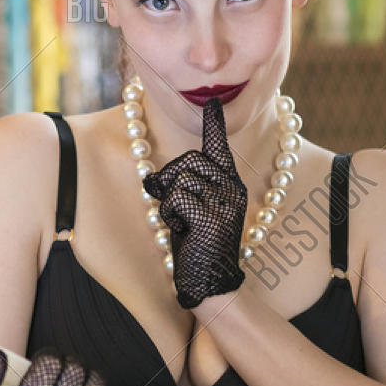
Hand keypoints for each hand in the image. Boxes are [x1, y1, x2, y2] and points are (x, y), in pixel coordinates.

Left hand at [142, 95, 247, 309]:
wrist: (212, 285)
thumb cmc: (197, 246)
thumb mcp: (192, 210)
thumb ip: (183, 188)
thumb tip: (153, 177)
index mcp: (230, 185)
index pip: (219, 148)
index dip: (214, 123)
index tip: (213, 100)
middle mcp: (232, 188)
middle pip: (186, 160)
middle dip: (169, 180)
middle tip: (176, 210)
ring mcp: (225, 202)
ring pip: (179, 178)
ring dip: (169, 202)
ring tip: (182, 223)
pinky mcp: (213, 216)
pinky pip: (176, 197)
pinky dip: (169, 214)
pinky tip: (181, 231)